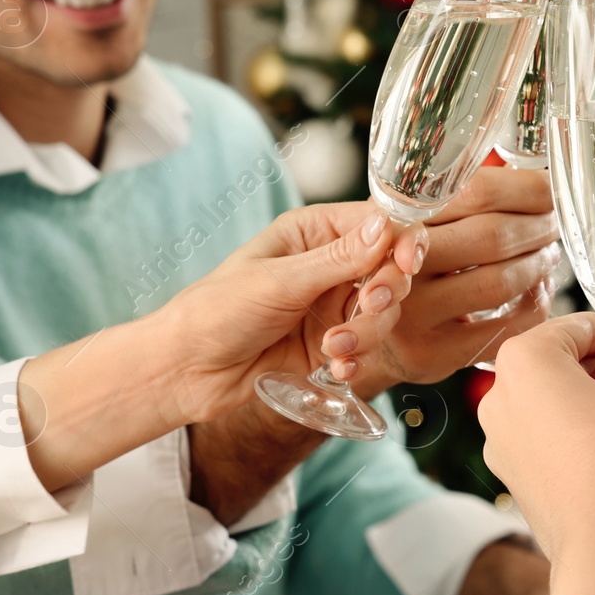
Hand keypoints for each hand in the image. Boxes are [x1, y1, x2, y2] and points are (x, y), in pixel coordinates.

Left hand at [165, 202, 424, 424]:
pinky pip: (367, 347)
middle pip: (390, 269)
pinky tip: (337, 367)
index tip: (407, 263)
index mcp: (313, 233)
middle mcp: (329, 265)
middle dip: (385, 292)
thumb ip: (337, 258)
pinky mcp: (331, 342)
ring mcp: (332, 305)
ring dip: (367, 332)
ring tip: (333, 348)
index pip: (377, 224)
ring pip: (384, 312)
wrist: (187, 370)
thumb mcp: (279, 281)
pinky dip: (358, 358)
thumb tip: (385, 227)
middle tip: (369, 306)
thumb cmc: (217, 310)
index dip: (400, 241)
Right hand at [326, 168, 561, 389]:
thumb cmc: (402, 266)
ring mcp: (411, 315)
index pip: (474, 192)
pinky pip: (504, 329)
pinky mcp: (430, 355)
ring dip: (538, 263)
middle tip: (553, 222)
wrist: (367, 332)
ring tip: (547, 253)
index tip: (550, 189)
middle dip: (537, 226)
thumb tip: (536, 183)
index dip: (525, 189)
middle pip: (491, 236)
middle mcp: (395, 266)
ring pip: (499, 282)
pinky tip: (537, 290)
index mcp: (394, 219)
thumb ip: (456, 202)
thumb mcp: (411, 224)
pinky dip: (534, 306)